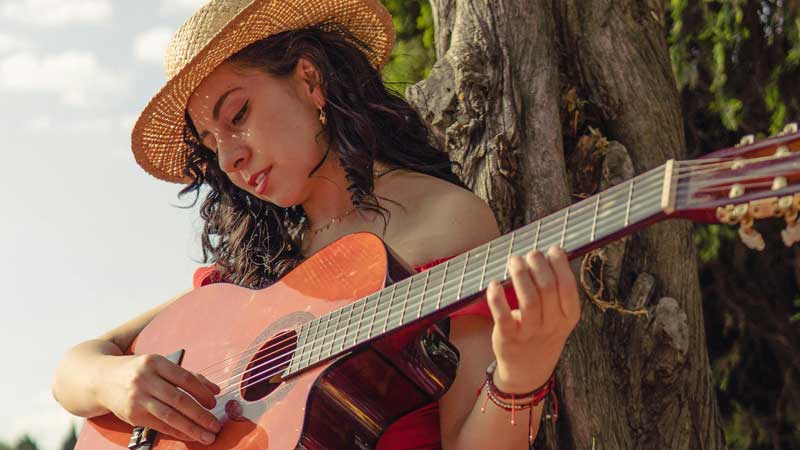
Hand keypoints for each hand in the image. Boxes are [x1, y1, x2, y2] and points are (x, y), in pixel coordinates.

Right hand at [96, 354, 221, 443]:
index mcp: (155, 362)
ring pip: (169, 416)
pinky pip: (159, 425)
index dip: (202, 392)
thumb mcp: (161, 366)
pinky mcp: (132, 415)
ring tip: (207, 436)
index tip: (214, 403)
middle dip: (200, 415)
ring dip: (191, 428)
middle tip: (216, 426)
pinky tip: (190, 435)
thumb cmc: (140, 372)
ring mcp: (137, 398)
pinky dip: (177, 432)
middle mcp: (145, 379)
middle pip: (179, 400)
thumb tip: (215, 390)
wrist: (101, 379)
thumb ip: (188, 376)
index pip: (185, 378)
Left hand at [486, 246, 580, 392]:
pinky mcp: (507, 338)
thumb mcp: (559, 315)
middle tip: (529, 255)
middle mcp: (551, 326)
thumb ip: (557, 289)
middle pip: (547, 289)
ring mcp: (529, 333)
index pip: (568, 287)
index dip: (560, 265)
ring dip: (520, 276)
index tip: (552, 250)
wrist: (528, 370)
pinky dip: (497, 299)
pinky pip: (503, 317)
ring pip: (529, 301)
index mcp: (568, 317)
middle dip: (538, 265)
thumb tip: (554, 251)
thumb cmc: (543, 332)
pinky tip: (494, 284)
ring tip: (514, 261)